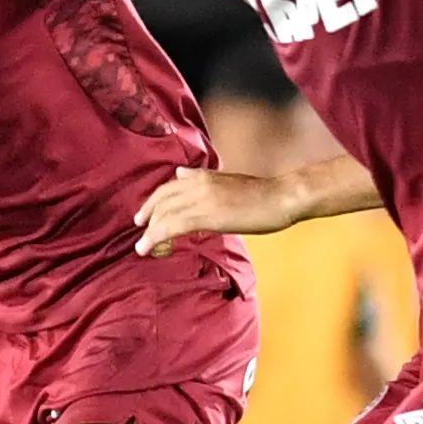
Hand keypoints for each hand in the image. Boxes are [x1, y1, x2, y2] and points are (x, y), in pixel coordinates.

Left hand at [134, 167, 299, 254]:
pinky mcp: (208, 215)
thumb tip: (181, 175)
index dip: (153, 202)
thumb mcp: (227, 182)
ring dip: (150, 232)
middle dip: (147, 217)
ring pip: (164, 214)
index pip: (168, 187)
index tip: (145, 215)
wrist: (282, 197)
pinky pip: (173, 226)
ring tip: (142, 247)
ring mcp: (202, 198)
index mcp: (203, 175)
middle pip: (162, 200)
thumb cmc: (262, 194)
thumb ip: (204, 181)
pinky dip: (157, 237)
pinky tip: (151, 248)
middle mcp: (198, 183)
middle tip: (140, 233)